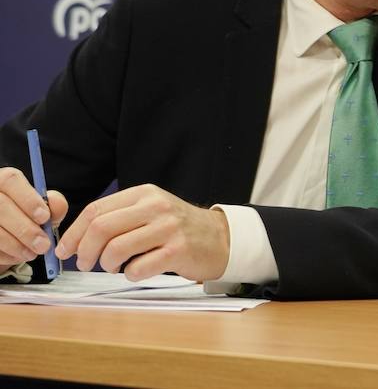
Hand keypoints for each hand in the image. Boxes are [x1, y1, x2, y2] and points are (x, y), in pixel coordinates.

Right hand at [0, 167, 67, 267]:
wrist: (7, 230)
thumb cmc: (25, 215)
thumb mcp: (40, 207)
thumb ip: (51, 204)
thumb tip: (56, 206)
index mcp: (2, 180)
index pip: (10, 180)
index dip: (28, 199)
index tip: (44, 217)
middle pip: (1, 207)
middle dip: (25, 229)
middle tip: (43, 245)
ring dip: (15, 245)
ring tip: (32, 253)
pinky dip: (4, 255)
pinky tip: (16, 256)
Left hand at [55, 184, 228, 282]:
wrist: (220, 238)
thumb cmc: (178, 228)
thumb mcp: (150, 211)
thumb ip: (119, 217)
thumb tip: (77, 238)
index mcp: (144, 194)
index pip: (96, 210)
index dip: (74, 233)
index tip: (65, 250)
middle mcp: (156, 207)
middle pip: (101, 228)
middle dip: (84, 252)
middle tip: (84, 264)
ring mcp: (168, 228)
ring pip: (116, 249)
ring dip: (106, 265)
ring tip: (113, 267)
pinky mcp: (178, 251)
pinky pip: (137, 269)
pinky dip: (130, 275)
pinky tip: (138, 270)